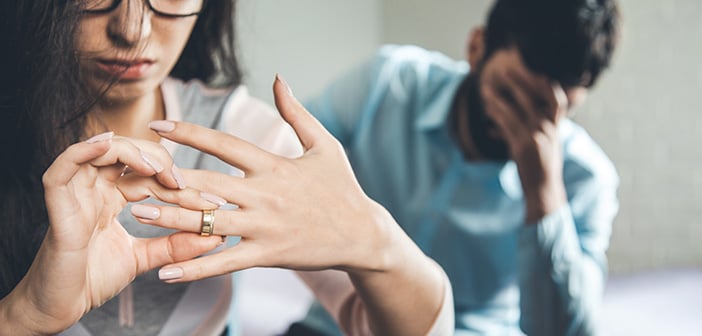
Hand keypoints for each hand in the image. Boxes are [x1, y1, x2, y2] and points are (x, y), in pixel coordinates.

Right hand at [1, 133, 221, 334]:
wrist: (60, 307)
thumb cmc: (94, 280)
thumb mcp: (144, 257)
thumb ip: (176, 245)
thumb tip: (215, 235)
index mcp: (112, 196)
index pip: (150, 175)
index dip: (181, 183)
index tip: (213, 203)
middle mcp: (94, 188)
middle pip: (128, 154)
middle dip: (161, 162)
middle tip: (184, 184)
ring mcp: (75, 192)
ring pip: (100, 150)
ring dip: (132, 152)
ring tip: (157, 168)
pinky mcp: (57, 203)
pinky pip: (64, 166)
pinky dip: (84, 150)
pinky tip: (107, 145)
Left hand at [139, 76, 407, 281]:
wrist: (363, 234)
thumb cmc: (342, 187)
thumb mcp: (325, 144)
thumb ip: (297, 113)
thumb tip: (278, 78)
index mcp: (274, 166)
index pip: (224, 144)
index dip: (189, 133)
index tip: (157, 126)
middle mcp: (264, 195)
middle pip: (207, 184)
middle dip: (167, 178)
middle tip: (131, 173)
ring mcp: (264, 227)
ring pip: (210, 223)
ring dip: (171, 218)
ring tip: (137, 214)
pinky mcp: (268, 255)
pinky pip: (225, 263)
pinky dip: (195, 268)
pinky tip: (167, 272)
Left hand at [479, 48, 567, 222]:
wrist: (543, 191)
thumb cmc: (539, 169)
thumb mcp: (540, 148)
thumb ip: (525, 133)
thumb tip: (496, 127)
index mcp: (556, 128)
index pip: (558, 101)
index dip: (550, 84)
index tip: (538, 70)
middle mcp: (549, 130)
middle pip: (537, 98)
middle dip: (522, 81)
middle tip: (507, 68)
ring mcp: (537, 137)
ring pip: (519, 108)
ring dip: (503, 95)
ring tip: (490, 86)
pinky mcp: (524, 146)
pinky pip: (508, 124)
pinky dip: (497, 113)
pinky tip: (487, 106)